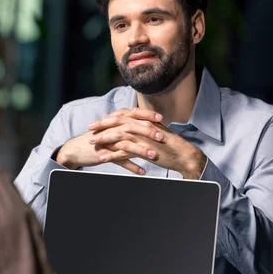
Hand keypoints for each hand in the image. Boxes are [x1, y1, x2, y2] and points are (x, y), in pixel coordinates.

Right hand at [55, 108, 164, 174]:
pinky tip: (142, 172)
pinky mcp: (104, 154)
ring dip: (141, 150)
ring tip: (154, 156)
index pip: (133, 113)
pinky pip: (119, 160)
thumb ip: (125, 123)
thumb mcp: (111, 128)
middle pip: (132, 127)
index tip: (161, 118)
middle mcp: (112, 129)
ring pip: (127, 144)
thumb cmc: (97, 139)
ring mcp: (108, 142)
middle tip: (162, 137)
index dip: (147, 114)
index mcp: (115, 120)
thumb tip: (142, 121)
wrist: (76, 149)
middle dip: (148, 132)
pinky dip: (131, 166)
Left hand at [89, 110, 206, 178]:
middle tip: (90, 129)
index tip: (97, 122)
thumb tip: (130, 125)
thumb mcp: (153, 131)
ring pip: (118, 135)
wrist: (183, 155)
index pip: (122, 116)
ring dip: (103, 139)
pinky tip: (103, 158)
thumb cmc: (168, 144)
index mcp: (143, 120)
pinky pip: (125, 152)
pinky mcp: (144, 149)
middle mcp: (142, 126)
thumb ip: (141, 127)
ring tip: (92, 143)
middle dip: (102, 125)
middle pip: (117, 122)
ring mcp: (143, 137)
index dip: (108, 118)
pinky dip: (112, 155)